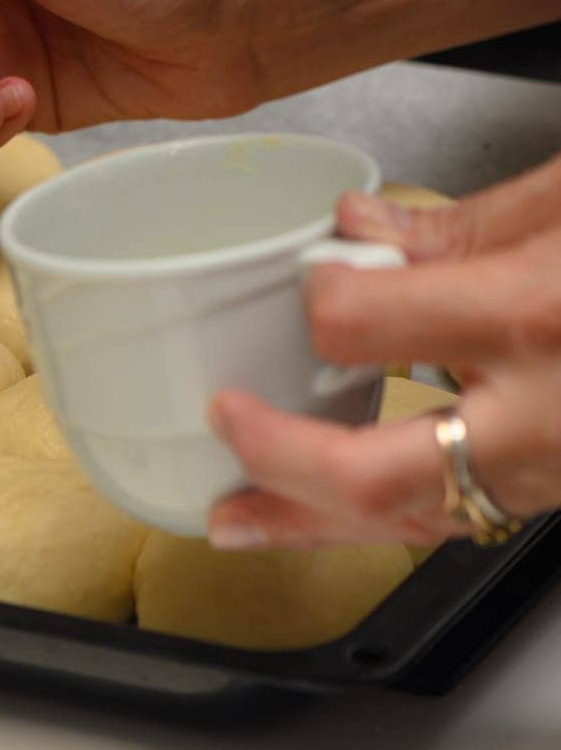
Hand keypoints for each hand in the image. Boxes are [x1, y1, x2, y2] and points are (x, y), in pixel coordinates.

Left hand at [207, 153, 560, 549]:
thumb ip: (466, 224)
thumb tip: (359, 232)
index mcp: (538, 315)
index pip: (358, 325)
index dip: (318, 298)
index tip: (316, 274)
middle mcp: (548, 412)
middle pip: (372, 474)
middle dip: (277, 461)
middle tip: (222, 423)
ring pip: (416, 524)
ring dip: (313, 525)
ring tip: (235, 521)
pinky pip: (468, 520)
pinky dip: (391, 520)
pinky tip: (338, 514)